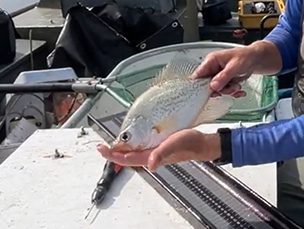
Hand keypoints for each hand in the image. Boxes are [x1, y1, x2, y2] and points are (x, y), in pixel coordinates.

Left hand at [98, 129, 220, 170]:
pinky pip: (141, 146)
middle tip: (102, 146)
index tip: (102, 149)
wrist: (202, 143)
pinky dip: (133, 143)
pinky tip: (132, 139)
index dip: (113, 155)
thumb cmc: (190, 144)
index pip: (126, 159)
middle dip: (114, 152)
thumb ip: (162, 153)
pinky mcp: (159, 145)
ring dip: (122, 149)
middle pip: (127, 157)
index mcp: (152, 156)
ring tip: (113, 144)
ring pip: (133, 152)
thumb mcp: (175, 144)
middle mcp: (151, 155)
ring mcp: (154, 151)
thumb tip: (151, 164)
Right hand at [192, 45, 260, 95]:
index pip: (198, 75)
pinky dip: (232, 92)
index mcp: (211, 61)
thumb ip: (224, 76)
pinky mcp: (223, 81)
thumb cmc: (245, 57)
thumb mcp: (235, 66)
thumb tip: (213, 86)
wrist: (255, 59)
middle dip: (220, 89)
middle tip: (231, 88)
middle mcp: (212, 69)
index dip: (200, 86)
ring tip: (237, 86)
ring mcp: (217, 76)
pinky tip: (239, 90)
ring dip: (228, 91)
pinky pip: (224, 91)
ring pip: (217, 90)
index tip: (210, 92)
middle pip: (207, 85)